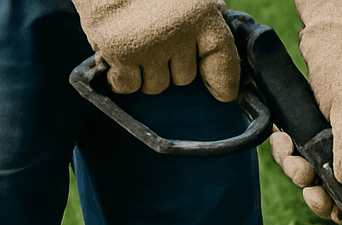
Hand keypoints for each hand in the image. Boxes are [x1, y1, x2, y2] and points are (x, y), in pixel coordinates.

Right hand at [73, 0, 241, 101]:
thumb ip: (204, 12)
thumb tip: (221, 33)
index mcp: (200, 13)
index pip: (222, 57)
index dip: (223, 80)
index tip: (222, 94)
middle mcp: (178, 31)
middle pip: (184, 78)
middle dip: (171, 66)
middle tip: (155, 41)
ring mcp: (149, 45)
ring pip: (157, 86)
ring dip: (146, 73)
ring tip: (135, 44)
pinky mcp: (121, 54)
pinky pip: (129, 86)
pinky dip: (122, 78)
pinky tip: (118, 58)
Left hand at [270, 0, 341, 219]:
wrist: (333, 41)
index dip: (340, 205)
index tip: (324, 200)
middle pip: (332, 192)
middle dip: (313, 190)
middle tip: (303, 177)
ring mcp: (330, 148)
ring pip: (309, 175)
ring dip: (294, 168)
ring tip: (288, 149)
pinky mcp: (309, 137)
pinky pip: (294, 155)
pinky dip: (285, 150)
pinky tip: (282, 138)